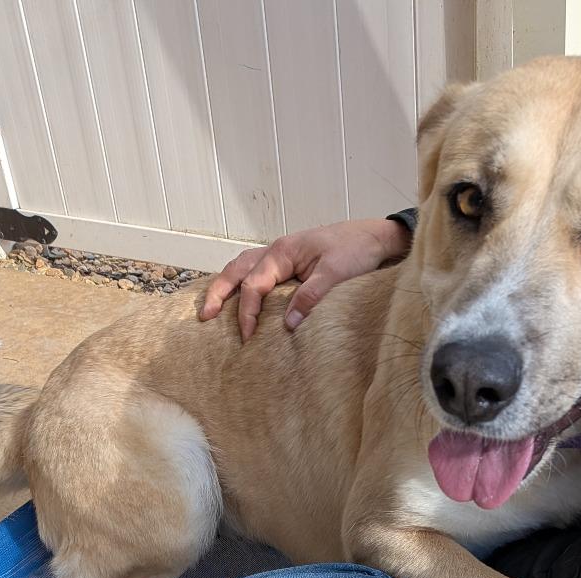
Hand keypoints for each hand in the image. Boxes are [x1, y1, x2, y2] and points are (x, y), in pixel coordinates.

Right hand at [200, 218, 411, 340]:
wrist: (375, 237)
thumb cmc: (356, 250)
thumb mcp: (335, 273)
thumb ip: (310, 296)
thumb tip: (288, 325)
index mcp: (282, 251)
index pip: (254, 284)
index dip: (247, 311)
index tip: (247, 337)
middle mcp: (276, 251)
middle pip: (237, 270)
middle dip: (218, 293)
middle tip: (205, 316)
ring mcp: (282, 256)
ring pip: (243, 269)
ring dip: (227, 286)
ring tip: (213, 308)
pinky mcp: (290, 264)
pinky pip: (258, 273)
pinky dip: (243, 284)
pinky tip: (240, 298)